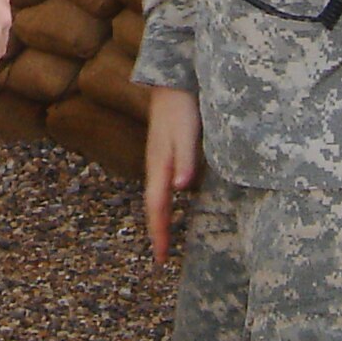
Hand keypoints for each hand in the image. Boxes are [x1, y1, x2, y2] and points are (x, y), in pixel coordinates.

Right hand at [143, 87, 200, 263]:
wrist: (173, 82)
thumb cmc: (181, 107)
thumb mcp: (186, 133)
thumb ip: (185, 160)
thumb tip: (180, 189)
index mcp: (159, 166)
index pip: (157, 207)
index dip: (159, 233)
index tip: (160, 258)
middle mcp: (156, 166)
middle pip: (154, 206)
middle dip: (157, 231)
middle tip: (161, 257)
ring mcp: (159, 159)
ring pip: (157, 196)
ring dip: (160, 218)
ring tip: (165, 237)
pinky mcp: (166, 152)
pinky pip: (163, 185)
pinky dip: (165, 201)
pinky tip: (173, 202)